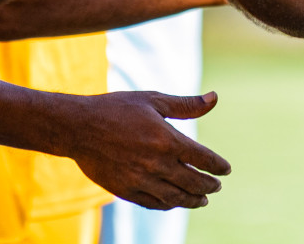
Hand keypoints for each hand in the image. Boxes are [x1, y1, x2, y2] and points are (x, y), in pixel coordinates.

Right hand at [60, 91, 231, 209]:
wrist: (78, 127)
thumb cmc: (116, 108)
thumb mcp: (152, 100)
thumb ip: (186, 104)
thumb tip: (215, 98)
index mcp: (166, 139)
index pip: (203, 159)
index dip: (218, 166)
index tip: (225, 170)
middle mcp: (157, 163)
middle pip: (194, 182)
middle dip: (209, 186)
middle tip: (216, 186)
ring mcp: (141, 180)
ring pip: (177, 198)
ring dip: (194, 200)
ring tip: (201, 199)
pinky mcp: (127, 191)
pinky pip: (155, 203)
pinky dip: (170, 204)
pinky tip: (176, 200)